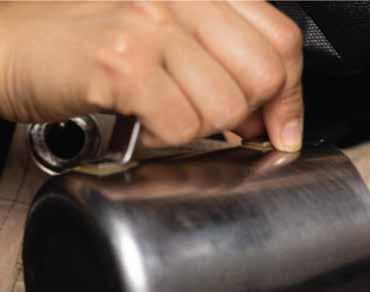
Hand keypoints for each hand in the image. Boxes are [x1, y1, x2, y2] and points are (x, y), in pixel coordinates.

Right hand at [0, 1, 302, 150]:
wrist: (10, 45)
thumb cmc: (82, 42)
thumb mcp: (164, 35)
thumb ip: (220, 59)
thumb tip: (270, 114)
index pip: (281, 40)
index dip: (290, 95)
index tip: (281, 127)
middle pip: (263, 76)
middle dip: (246, 118)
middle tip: (214, 126)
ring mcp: (150, 24)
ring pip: (225, 107)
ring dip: (197, 129)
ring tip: (162, 115)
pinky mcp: (122, 62)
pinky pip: (180, 124)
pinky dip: (164, 137)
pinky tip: (142, 122)